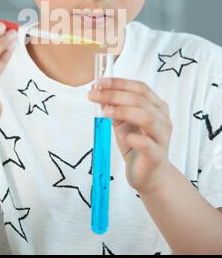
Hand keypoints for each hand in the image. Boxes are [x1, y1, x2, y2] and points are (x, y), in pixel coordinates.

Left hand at [87, 78, 172, 194]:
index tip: (99, 82)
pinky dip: (136, 139)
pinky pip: (149, 144)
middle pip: (140, 100)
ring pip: (147, 117)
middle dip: (114, 95)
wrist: (149, 175)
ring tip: (105, 112)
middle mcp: (162, 118)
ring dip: (124, 111)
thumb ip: (113, 107)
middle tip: (94, 95)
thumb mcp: (122, 123)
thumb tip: (96, 91)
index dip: (119, 83)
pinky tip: (125, 136)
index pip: (139, 88)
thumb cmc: (137, 146)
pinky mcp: (157, 155)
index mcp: (156, 106)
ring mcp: (162, 137)